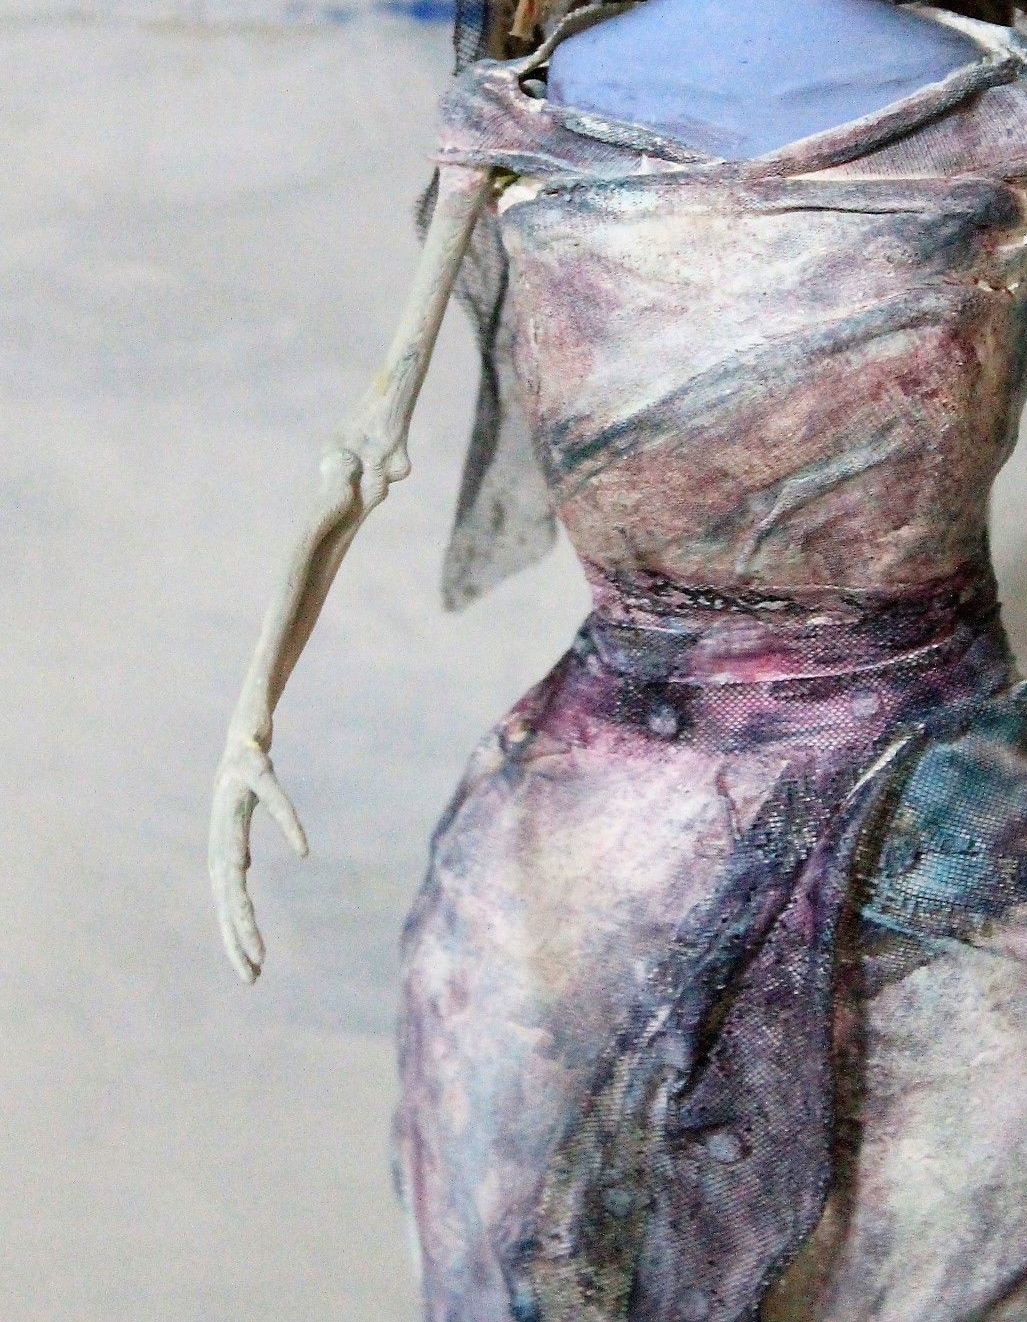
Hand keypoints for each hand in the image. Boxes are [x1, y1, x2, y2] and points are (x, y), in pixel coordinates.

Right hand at [206, 451, 364, 983]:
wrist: (336, 479)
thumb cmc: (346, 475)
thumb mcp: (354, 471)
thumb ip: (366, 469)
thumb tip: (392, 467)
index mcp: (268, 661)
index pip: (253, 740)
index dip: (267, 790)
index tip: (295, 845)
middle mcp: (249, 702)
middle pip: (224, 807)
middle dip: (230, 885)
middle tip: (251, 956)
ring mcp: (252, 719)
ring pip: (228, 825)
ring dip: (233, 898)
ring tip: (251, 969)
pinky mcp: (267, 726)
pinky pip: (254, 806)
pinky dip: (258, 850)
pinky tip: (274, 902)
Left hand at [209, 731, 308, 982]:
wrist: (244, 713)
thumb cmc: (244, 763)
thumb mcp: (241, 809)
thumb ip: (237, 839)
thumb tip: (240, 873)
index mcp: (220, 836)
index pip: (223, 896)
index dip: (233, 934)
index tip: (251, 973)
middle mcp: (219, 821)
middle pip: (225, 886)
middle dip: (237, 929)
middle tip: (255, 969)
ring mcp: (231, 793)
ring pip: (234, 854)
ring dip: (243, 900)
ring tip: (259, 933)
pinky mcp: (252, 763)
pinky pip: (272, 797)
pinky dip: (286, 823)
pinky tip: (302, 849)